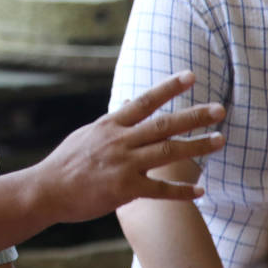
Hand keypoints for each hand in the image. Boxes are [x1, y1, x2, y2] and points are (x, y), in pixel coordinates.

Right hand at [29, 71, 223, 223]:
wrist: (46, 191)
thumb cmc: (65, 164)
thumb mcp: (86, 135)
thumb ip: (111, 122)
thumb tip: (125, 103)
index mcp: (110, 125)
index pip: (144, 101)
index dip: (168, 87)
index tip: (191, 76)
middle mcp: (119, 141)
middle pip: (164, 124)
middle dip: (194, 116)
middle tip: (219, 109)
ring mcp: (123, 165)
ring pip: (168, 152)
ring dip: (197, 146)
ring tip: (220, 140)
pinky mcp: (124, 189)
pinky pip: (160, 190)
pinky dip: (181, 191)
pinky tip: (201, 190)